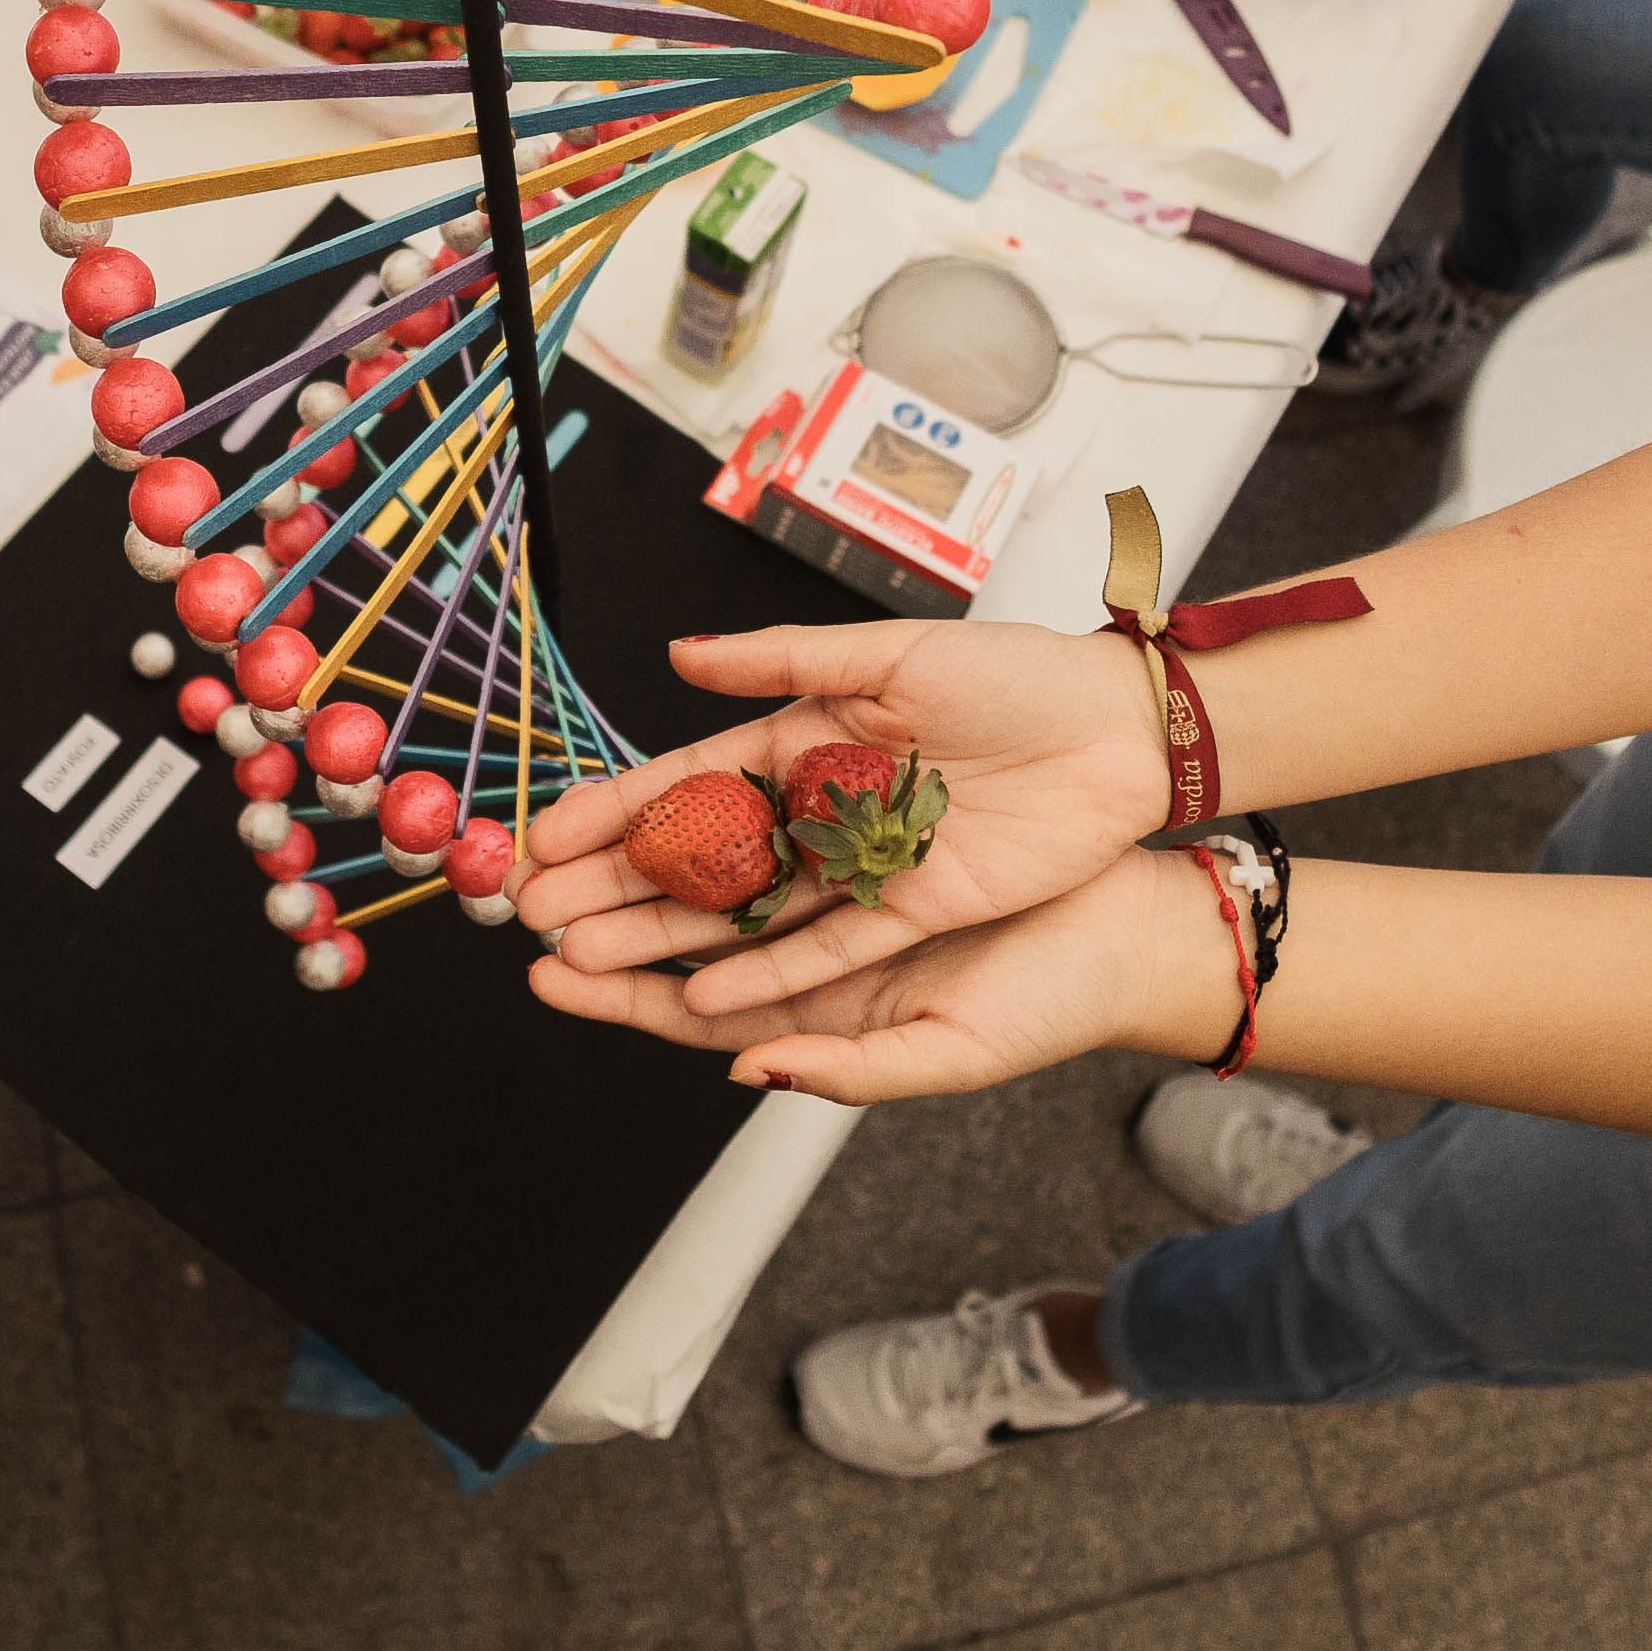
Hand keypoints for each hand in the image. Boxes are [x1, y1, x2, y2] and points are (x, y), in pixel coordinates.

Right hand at [518, 618, 1172, 1012]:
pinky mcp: (908, 911)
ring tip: (583, 961)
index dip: (614, 811)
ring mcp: (858, 867)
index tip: (543, 840)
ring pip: (742, 914)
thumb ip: (781, 661)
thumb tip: (679, 658)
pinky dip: (760, 976)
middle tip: (534, 916)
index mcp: (802, 739)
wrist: (1118, 728)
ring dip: (664, 940)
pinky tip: (698, 996)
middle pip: (696, 860)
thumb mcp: (889, 654)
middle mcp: (816, 809)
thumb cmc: (1011, 674)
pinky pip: (821, 951)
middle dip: (613, 888)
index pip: (686, 783)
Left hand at [529, 850, 1220, 1101]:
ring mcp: (836, 876)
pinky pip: (774, 808)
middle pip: (684, 933)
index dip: (620, 995)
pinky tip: (668, 787)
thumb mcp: (951, 1051)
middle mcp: (815, 946)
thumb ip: (849, 1070)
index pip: (694, 1010)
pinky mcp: (866, 815)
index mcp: (825, 1012)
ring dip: (642, 853)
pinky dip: (718, 798)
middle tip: (526, 897)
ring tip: (566, 841)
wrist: (1133, 927)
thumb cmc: (1052, 1002)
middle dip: (606, 915)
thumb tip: (748, 1066)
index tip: (549, 973)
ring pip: (716, 865)